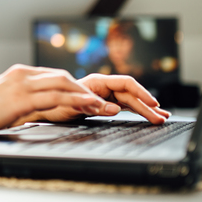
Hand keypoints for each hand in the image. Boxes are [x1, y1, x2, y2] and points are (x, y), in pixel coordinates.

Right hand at [0, 65, 112, 138]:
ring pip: (63, 84)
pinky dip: (75, 102)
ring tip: (106, 107)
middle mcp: (22, 74)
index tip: (93, 99)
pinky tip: (89, 109)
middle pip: (63, 77)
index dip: (77, 88)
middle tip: (106, 102)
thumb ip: (23, 102)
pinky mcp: (20, 99)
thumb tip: (40, 111)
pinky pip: (54, 98)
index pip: (55, 77)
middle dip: (86, 90)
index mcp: (19, 74)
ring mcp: (21, 84)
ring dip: (87, 96)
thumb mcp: (5, 104)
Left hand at [17, 73, 170, 124]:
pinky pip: (124, 106)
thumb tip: (115, 109)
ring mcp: (104, 95)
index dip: (141, 93)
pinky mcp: (103, 104)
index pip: (126, 84)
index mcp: (96, 82)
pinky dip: (137, 111)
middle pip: (131, 94)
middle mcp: (102, 87)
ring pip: (130, 101)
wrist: (40, 108)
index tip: (153, 104)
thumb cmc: (52, 105)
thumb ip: (93, 106)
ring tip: (161, 118)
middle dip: (147, 106)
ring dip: (145, 109)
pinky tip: (147, 116)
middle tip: (162, 118)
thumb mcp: (71, 107)